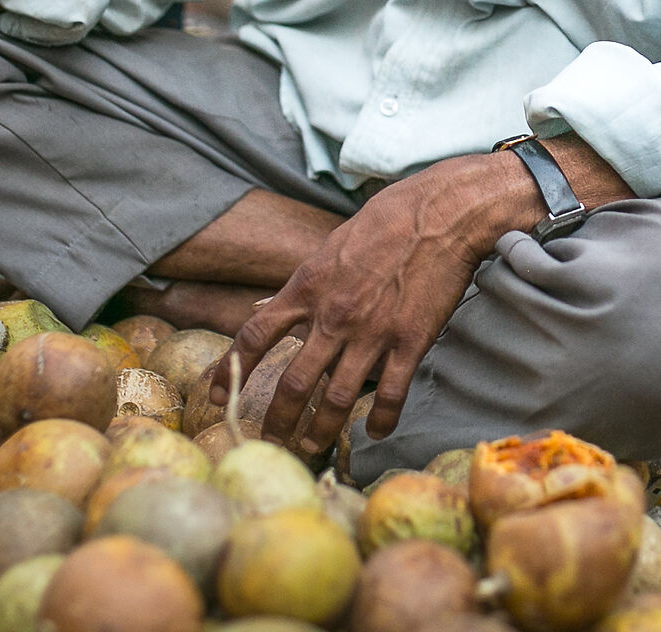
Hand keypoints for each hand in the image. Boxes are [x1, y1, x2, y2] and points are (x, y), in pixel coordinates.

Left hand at [220, 152, 528, 452]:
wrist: (443, 213)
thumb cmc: (389, 218)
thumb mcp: (333, 245)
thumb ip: (311, 281)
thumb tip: (288, 304)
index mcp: (308, 286)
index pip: (255, 335)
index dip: (230, 371)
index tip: (217, 397)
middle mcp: (334, 316)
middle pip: (294, 383)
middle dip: (279, 421)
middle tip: (273, 442)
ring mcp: (372, 332)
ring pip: (338, 399)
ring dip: (322, 431)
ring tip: (313, 447)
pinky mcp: (410, 342)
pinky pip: (391, 394)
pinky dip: (382, 421)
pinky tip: (376, 432)